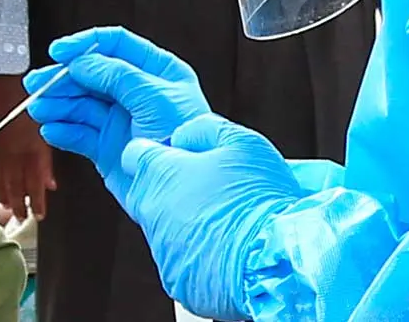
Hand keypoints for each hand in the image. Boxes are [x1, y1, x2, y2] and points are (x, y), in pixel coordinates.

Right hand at [0, 75, 55, 219]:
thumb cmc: (27, 98)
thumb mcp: (44, 128)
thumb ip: (46, 160)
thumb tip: (50, 183)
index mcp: (32, 151)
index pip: (34, 186)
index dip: (37, 203)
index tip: (40, 214)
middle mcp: (12, 156)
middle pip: (16, 190)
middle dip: (21, 206)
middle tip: (24, 217)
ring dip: (4, 197)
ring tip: (9, 205)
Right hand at [25, 27, 210, 161]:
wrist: (187, 192)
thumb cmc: (186, 141)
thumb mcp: (153, 98)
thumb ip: (116, 76)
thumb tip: (83, 61)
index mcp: (156, 71)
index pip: (116, 46)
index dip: (86, 45)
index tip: (60, 52)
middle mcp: (137, 93)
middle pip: (91, 75)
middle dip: (63, 79)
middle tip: (38, 84)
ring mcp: (121, 121)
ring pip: (81, 105)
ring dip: (58, 105)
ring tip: (41, 109)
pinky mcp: (108, 148)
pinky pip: (80, 134)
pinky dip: (64, 131)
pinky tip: (52, 130)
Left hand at [120, 114, 301, 320]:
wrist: (274, 255)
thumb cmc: (259, 197)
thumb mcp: (240, 141)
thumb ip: (202, 130)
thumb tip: (183, 136)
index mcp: (162, 173)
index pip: (134, 154)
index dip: (156, 153)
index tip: (177, 158)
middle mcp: (152, 211)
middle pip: (144, 192)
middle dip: (168, 188)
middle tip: (206, 189)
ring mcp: (161, 248)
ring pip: (162, 227)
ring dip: (183, 221)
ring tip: (222, 219)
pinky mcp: (175, 278)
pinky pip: (178, 258)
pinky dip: (195, 252)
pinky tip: (224, 246)